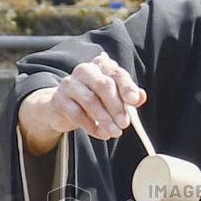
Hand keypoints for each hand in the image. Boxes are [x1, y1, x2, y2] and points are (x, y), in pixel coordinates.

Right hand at [19, 51, 146, 155]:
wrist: (62, 107)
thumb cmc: (94, 99)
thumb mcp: (113, 97)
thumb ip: (128, 97)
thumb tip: (141, 96)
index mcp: (102, 66)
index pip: (117, 73)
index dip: (127, 87)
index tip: (134, 100)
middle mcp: (85, 70)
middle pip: (103, 85)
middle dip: (116, 106)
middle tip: (125, 124)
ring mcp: (70, 84)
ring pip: (90, 100)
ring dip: (105, 119)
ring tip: (115, 133)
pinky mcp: (59, 100)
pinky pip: (77, 114)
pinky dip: (91, 126)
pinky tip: (102, 134)